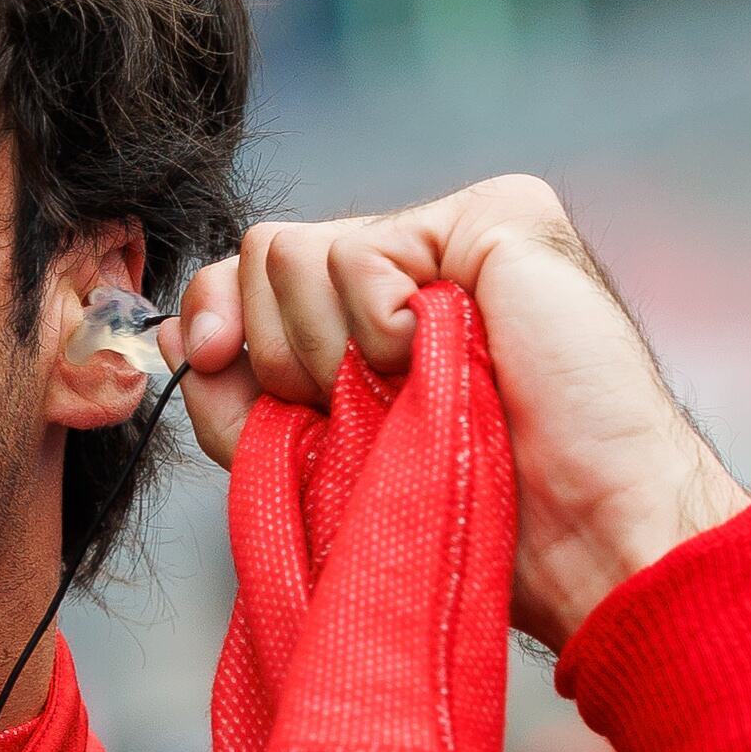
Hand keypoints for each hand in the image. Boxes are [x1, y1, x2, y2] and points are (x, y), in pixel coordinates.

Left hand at [173, 177, 748, 648]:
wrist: (573, 534)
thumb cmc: (460, 513)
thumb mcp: (316, 459)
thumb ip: (241, 393)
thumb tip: (176, 329)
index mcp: (373, 313)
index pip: (252, 276)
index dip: (218, 322)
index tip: (218, 365)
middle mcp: (413, 261)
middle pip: (262, 254)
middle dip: (281, 352)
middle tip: (359, 409)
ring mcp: (456, 233)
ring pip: (294, 250)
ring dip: (331, 350)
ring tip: (407, 391)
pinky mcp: (497, 217)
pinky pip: (361, 253)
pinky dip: (380, 328)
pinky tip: (443, 359)